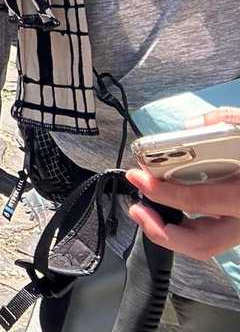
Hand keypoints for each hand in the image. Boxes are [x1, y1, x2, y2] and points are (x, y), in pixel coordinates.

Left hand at [127, 109, 239, 260]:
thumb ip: (227, 120)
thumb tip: (191, 125)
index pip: (199, 201)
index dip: (163, 192)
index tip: (138, 176)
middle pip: (201, 244)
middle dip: (161, 231)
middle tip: (137, 207)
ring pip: (205, 246)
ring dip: (169, 234)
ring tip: (145, 211)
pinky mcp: (237, 229)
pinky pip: (209, 237)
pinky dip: (184, 228)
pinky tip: (168, 210)